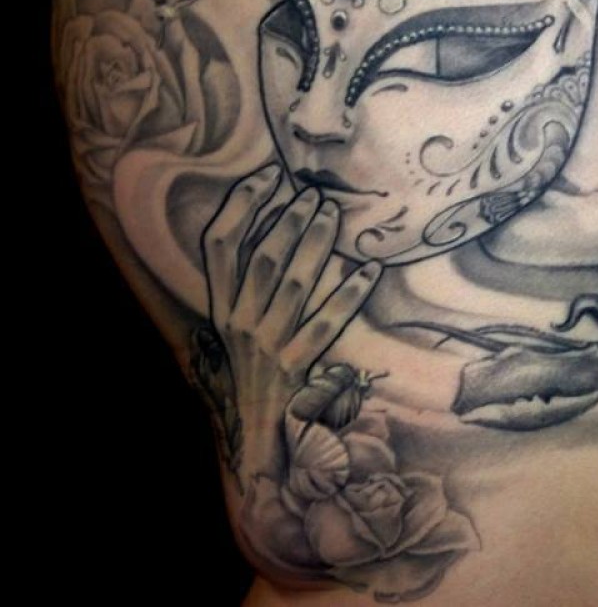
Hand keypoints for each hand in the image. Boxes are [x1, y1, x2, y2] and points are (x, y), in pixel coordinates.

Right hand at [202, 163, 380, 480]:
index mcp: (220, 307)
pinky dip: (350, 295)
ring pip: (294, 287)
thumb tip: (280, 222)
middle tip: (313, 192)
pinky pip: (326, 324)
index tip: (267, 175)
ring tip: (333, 214)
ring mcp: (267, 345)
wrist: (257, 431)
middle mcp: (238, 322)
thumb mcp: (240, 321)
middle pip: (262, 260)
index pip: (219, 246)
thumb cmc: (255, 364)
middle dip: (288, 220)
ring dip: (315, 247)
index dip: (240, 206)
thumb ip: (250, 280)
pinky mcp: (296, 366)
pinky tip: (370, 269)